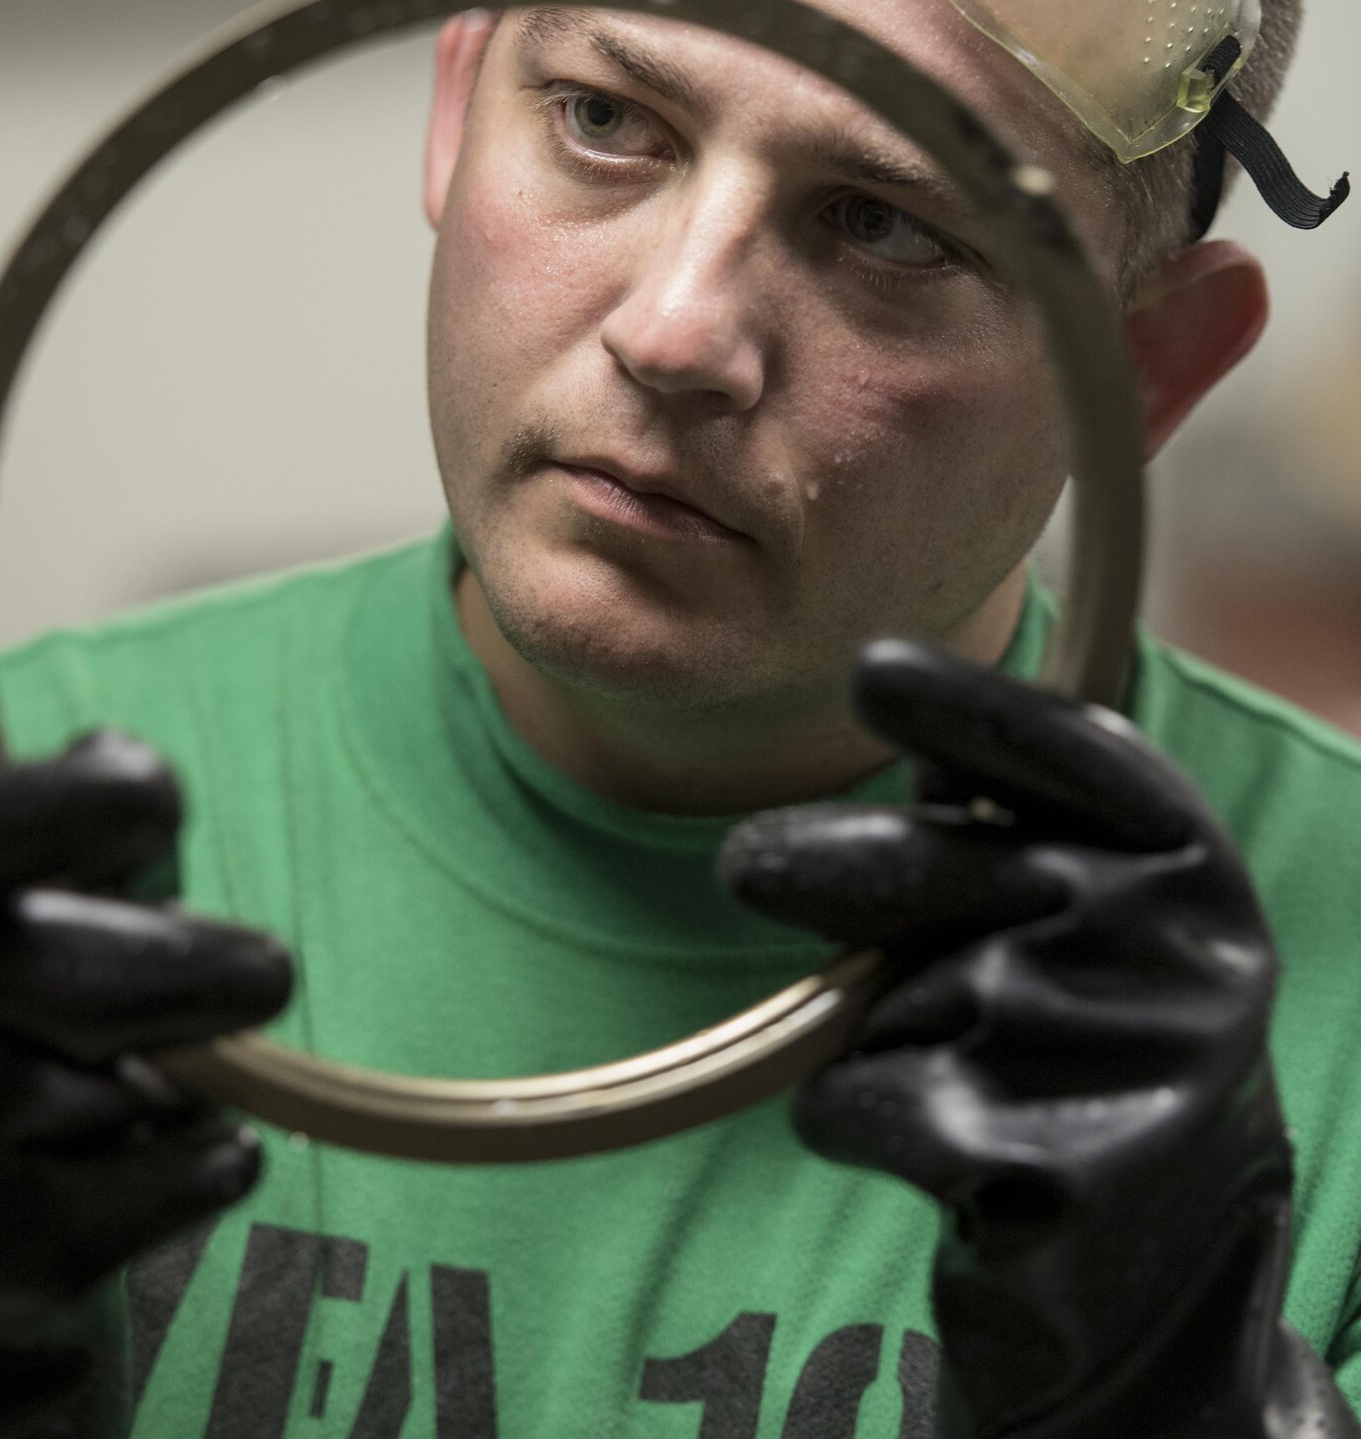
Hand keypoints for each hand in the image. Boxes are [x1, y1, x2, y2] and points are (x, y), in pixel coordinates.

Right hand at [0, 732, 291, 1434]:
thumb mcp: (10, 866)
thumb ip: (84, 815)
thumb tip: (130, 772)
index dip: (74, 806)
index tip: (157, 800)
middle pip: (84, 991)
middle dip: (204, 977)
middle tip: (268, 975)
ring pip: (129, 1101)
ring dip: (186, 1083)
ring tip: (153, 1073)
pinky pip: (148, 1202)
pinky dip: (201, 1169)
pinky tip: (167, 1147)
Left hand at [721, 643, 1352, 1438]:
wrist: (1158, 1265)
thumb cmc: (1090, 1043)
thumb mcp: (1094, 915)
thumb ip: (1009, 816)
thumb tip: (887, 686)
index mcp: (1190, 866)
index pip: (1069, 753)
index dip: (965, 707)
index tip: (873, 672)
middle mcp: (1174, 950)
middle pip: (924, 866)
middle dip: (810, 863)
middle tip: (745, 865)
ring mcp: (1116, 1064)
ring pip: (882, 998)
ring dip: (875, 1032)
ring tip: (962, 1078)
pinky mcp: (1046, 1176)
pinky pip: (855, 1100)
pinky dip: (855, 1120)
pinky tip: (944, 1157)